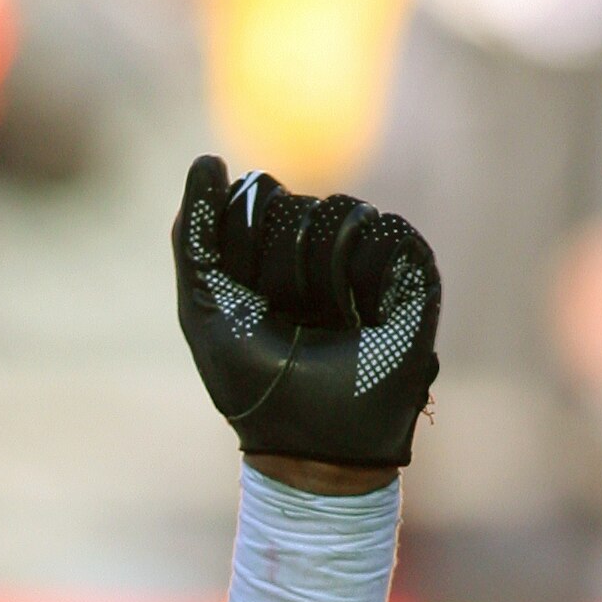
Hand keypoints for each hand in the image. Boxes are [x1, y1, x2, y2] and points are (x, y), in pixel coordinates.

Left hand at [174, 154, 440, 468]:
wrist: (314, 443)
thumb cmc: (254, 385)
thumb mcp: (204, 309)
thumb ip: (195, 236)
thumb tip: (207, 159)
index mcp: (266, 254)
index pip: (253, 197)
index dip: (242, 239)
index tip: (244, 293)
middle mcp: (314, 249)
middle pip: (291, 204)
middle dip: (279, 265)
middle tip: (287, 317)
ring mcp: (362, 254)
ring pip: (338, 211)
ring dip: (320, 276)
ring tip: (326, 322)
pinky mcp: (407, 267)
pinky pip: (382, 230)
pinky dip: (364, 275)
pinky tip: (360, 314)